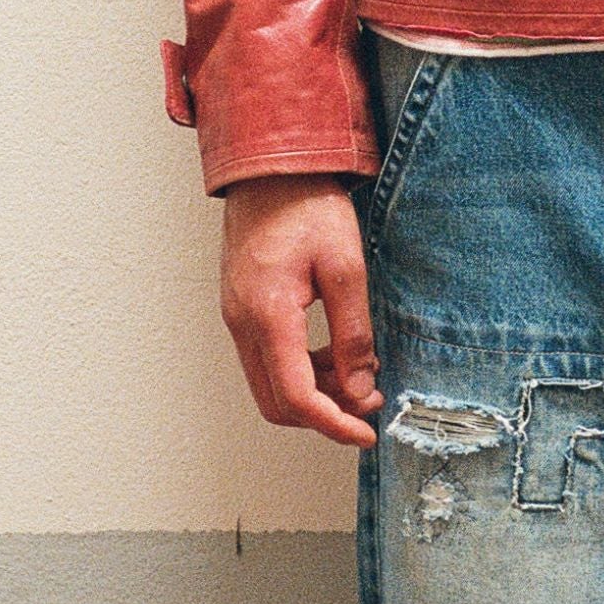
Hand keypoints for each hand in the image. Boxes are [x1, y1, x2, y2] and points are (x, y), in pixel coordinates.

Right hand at [219, 174, 381, 447]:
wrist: (270, 169)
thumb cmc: (307, 206)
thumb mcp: (346, 267)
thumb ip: (353, 334)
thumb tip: (361, 389)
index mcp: (268, 315)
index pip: (296, 396)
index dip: (333, 424)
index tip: (366, 434)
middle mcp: (242, 324)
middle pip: (277, 402)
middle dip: (324, 414)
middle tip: (367, 405)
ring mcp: (236, 318)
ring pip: (270, 384)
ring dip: (313, 393)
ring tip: (358, 376)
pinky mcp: (240, 310)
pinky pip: (266, 360)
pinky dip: (300, 371)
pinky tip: (333, 354)